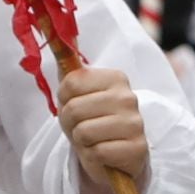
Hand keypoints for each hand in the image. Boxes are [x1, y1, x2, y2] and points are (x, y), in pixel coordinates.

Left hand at [56, 62, 147, 193]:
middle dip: (70, 124)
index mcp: (115, 78)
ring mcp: (135, 123)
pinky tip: (105, 154)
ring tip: (94, 141)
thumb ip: (69, 72)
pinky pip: (96, 152)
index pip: (70, 83)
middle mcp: (128, 97)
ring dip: (82, 142)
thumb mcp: (78, 97)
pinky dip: (94, 157)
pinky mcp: (137, 148)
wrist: (116, 158)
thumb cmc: (94, 123)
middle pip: (74, 109)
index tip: (76, 107)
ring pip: (83, 132)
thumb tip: (57, 35)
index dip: (65, 100)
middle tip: (82, 129)